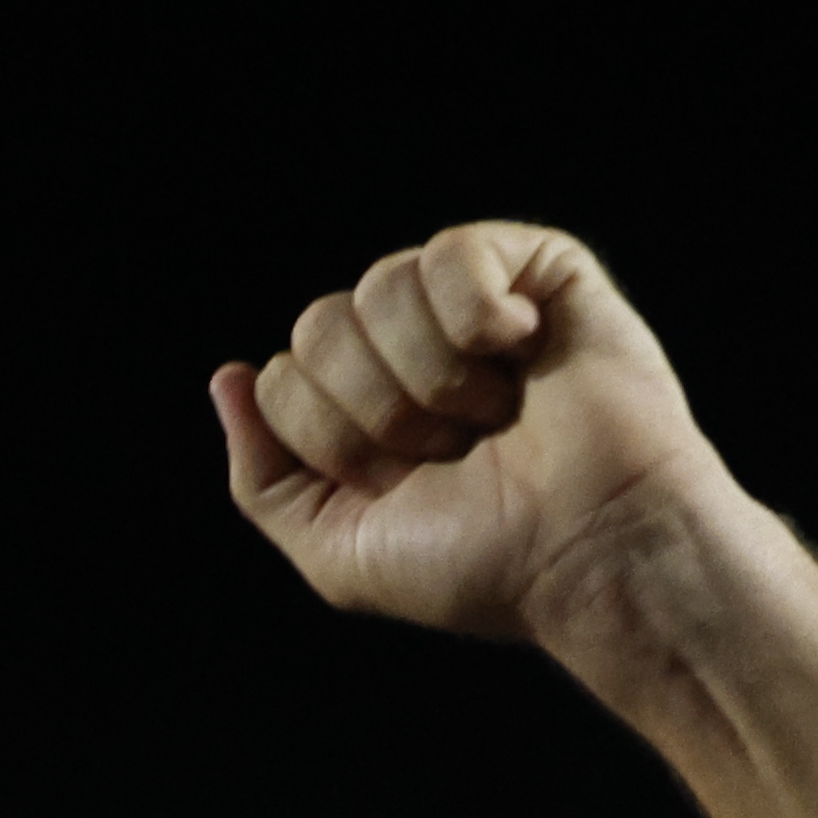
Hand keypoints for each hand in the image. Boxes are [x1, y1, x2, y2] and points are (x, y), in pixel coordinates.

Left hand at [213, 223, 716, 645]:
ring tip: (499, 418)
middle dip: (377, 413)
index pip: (282, 381)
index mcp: (360, 409)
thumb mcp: (339, 551)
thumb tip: (228, 376)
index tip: (406, 487)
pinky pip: (451, 254)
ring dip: (432, 380)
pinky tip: (523, 354)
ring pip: (377, 290)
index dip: (335, 444)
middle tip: (456, 453)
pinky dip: (477, 320)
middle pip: (317, 328)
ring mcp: (470, 304)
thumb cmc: (483, 563)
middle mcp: (408, 350)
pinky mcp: (536, 267)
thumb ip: (262, 480)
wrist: (589, 550)